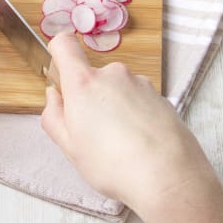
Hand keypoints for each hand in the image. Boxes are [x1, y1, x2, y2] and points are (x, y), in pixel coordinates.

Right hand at [41, 32, 219, 216]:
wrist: (169, 177)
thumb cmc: (113, 165)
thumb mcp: (69, 146)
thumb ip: (53, 115)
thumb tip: (54, 96)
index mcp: (84, 83)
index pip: (64, 45)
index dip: (58, 54)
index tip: (61, 77)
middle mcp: (114, 74)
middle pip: (92, 75)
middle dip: (89, 98)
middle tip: (92, 133)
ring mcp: (140, 83)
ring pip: (116, 89)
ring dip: (114, 108)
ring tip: (119, 143)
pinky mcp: (161, 97)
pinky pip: (138, 100)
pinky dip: (134, 115)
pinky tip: (139, 143)